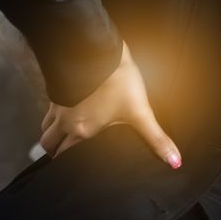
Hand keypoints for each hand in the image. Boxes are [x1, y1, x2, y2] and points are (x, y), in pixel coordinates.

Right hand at [38, 41, 181, 168]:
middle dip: (54, 150)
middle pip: (49, 143)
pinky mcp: (56, 87)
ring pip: (46, 126)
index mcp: (81, 131)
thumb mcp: (140, 111)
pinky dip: (53, 113)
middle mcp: (64, 121)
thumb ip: (155, 137)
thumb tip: (175, 162)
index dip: (65, 164)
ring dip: (51, 132)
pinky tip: (66, 108)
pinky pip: (49, 107)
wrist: (94, 50)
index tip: (68, 169)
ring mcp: (57, 104)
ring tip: (62, 134)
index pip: (64, 156)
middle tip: (62, 154)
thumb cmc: (117, 82)